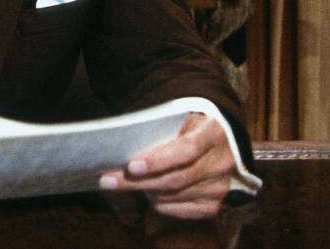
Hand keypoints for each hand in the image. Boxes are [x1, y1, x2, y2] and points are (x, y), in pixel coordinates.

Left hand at [99, 113, 234, 218]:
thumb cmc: (188, 127)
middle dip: (137, 182)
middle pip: (175, 179)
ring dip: (145, 191)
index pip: (186, 151)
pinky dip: (159, 203)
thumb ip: (159, 131)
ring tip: (127, 182)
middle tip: (108, 180)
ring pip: (173, 196)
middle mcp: (221, 163)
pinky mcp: (213, 205)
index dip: (158, 160)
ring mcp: (219, 187)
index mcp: (214, 134)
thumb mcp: (179, 119)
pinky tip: (149, 193)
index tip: (131, 166)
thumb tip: (122, 148)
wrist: (218, 141)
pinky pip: (179, 210)